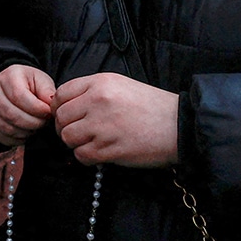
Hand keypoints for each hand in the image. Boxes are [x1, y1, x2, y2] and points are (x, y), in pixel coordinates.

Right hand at [0, 65, 56, 145]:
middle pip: (11, 114)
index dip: (36, 108)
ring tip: (36, 127)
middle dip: (32, 122)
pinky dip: (17, 139)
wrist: (16, 86)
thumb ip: (47, 91)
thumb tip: (50, 104)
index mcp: (9, 77)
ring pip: (6, 127)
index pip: (19, 96)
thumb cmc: (31, 84)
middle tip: (44, 122)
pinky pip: (2, 136)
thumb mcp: (42, 80)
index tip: (48, 112)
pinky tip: (27, 133)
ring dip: (26, 132)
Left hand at [52, 73, 178, 166]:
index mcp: (100, 83)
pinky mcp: (110, 148)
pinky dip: (87, 157)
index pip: (61, 94)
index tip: (67, 115)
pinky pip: (81, 155)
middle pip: (61, 118)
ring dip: (76, 143)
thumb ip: (93, 91)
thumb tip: (65, 105)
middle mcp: (98, 101)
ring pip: (68, 137)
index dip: (59, 107)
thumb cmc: (152, 107)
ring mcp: (103, 126)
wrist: (181, 125)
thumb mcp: (121, 86)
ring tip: (92, 142)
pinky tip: (100, 153)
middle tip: (80, 132)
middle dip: (66, 127)